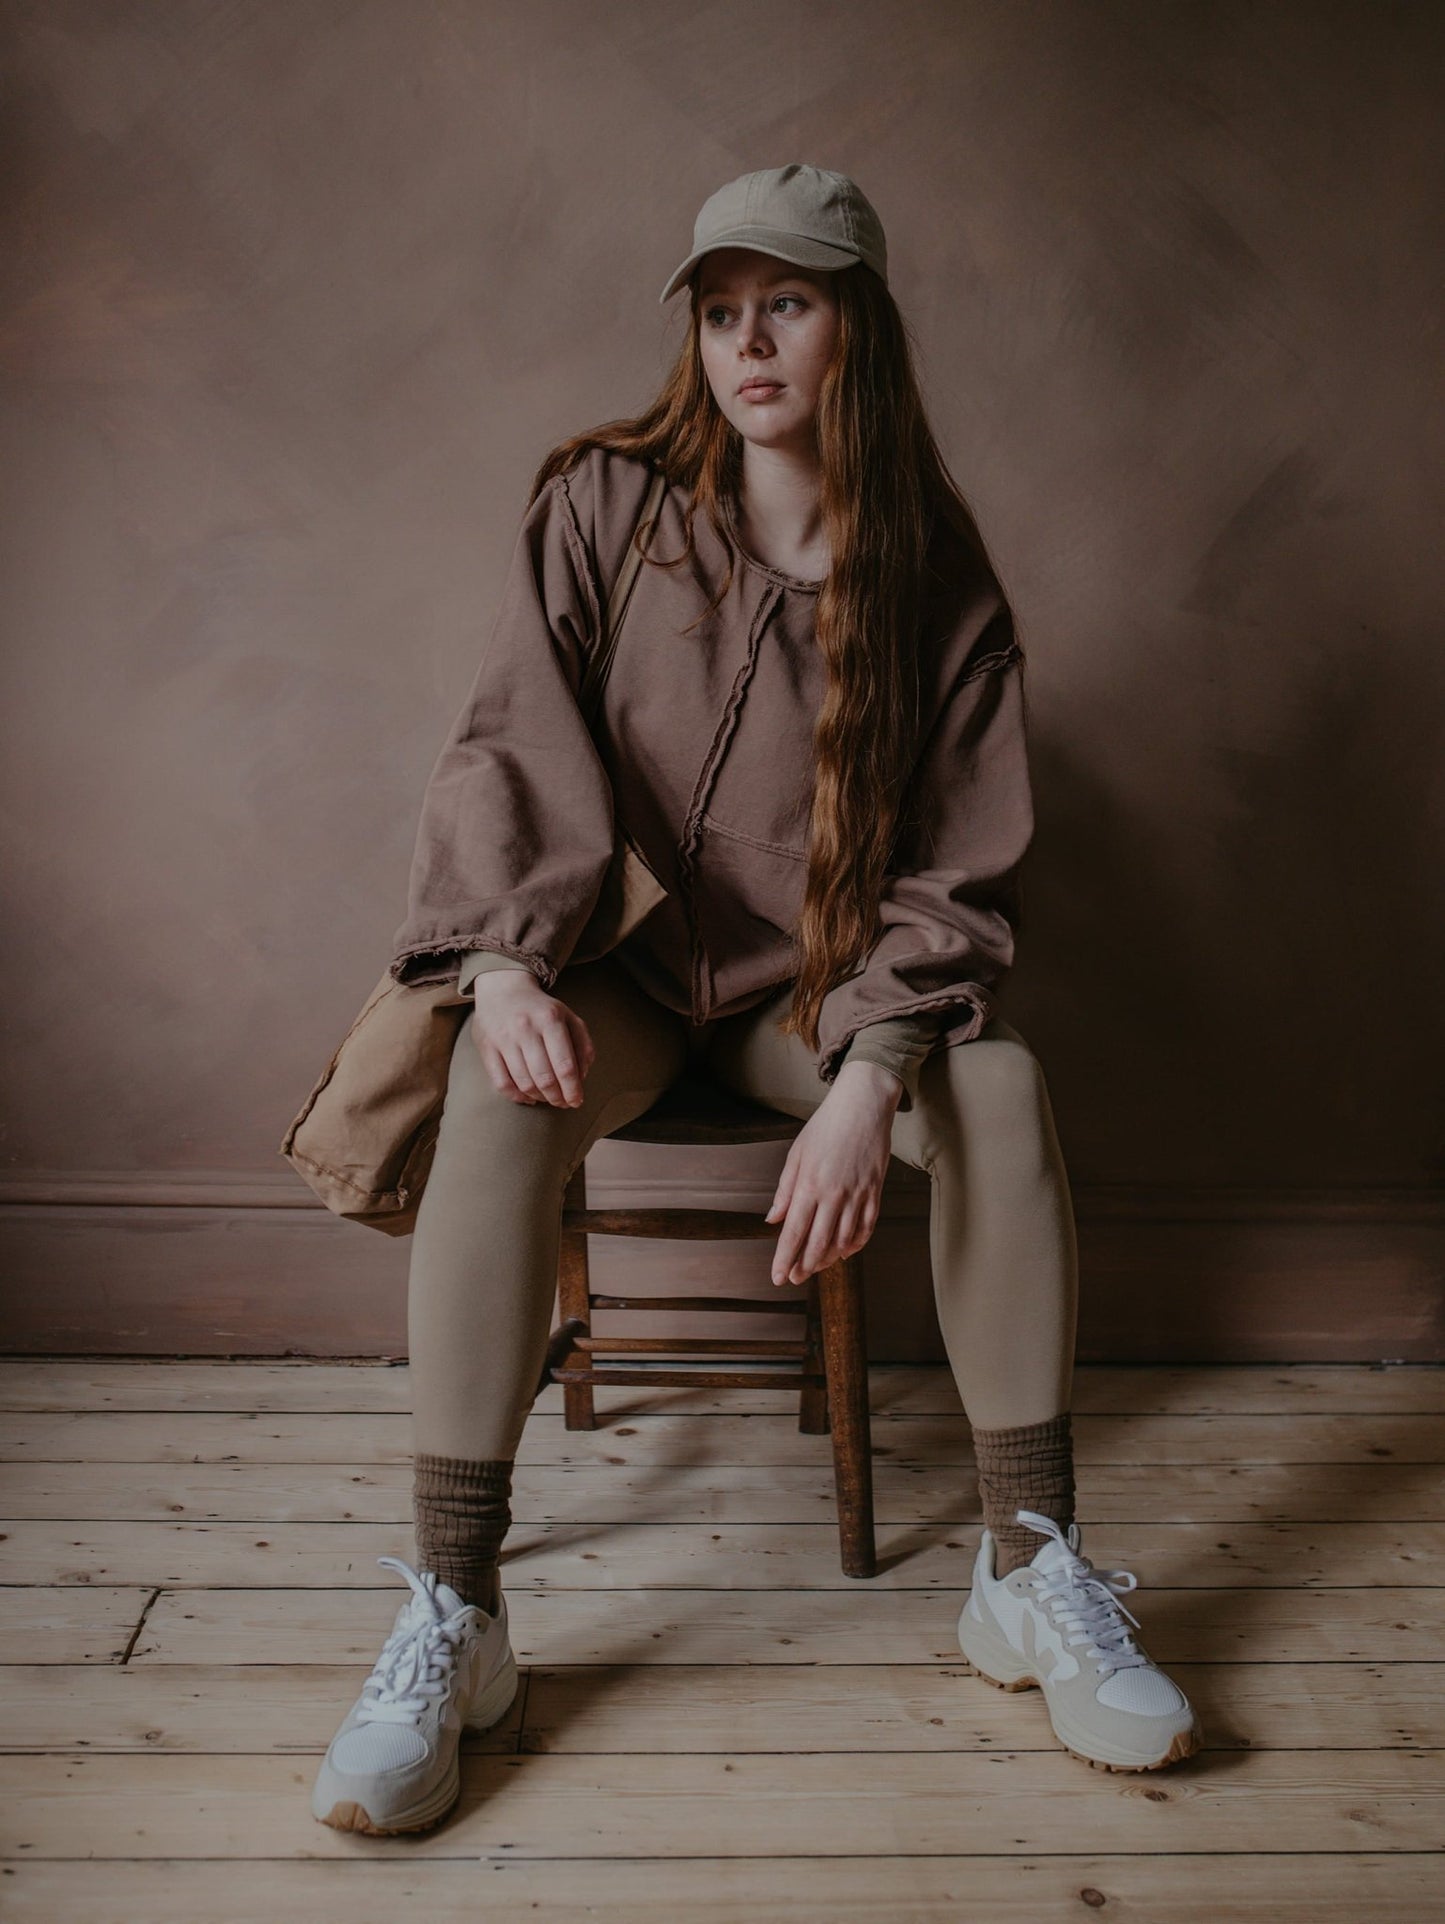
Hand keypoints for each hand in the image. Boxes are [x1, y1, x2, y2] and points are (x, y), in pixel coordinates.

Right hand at [470, 970, 595, 1107]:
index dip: (573, 1089)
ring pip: (524, 1083)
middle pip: (545, 1078)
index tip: (577, 1101)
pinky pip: (501, 1083)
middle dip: (557, 1097)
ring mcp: (503, 1038)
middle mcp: (525, 1028)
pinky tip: (528, 1097)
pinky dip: (517, 1096)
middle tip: (563, 1103)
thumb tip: (581, 1077)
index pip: (565, 1065)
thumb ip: (583, 1045)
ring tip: (547, 1098)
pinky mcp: (486, 1047)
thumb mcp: (569, 1017)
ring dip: (539, 1098)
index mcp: (550, 1019)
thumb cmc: (541, 1009)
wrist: (503, 989)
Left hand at [763, 1061, 900, 1284]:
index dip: (784, 1258)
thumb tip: (773, 1219)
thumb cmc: (825, 1127)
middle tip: (794, 1278)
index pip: (794, 1232)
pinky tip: (845, 1252)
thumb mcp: (796, 1153)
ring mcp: (857, 1195)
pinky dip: (856, 1244)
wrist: (863, 1105)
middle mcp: (833, 1194)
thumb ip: (785, 1190)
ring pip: (843, 1240)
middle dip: (804, 1266)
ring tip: (816, 1267)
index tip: (777, 1277)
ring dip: (828, 1259)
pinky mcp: (875, 1192)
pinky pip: (866, 1227)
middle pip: (818, 1243)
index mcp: (809, 1184)